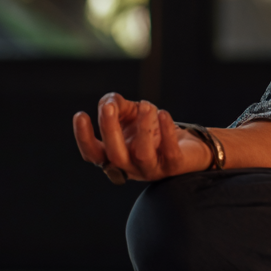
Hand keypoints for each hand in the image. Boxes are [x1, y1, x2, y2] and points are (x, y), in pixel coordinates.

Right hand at [73, 93, 211, 181]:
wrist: (190, 147)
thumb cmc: (155, 131)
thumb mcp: (132, 115)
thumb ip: (116, 106)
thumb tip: (108, 100)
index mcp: (115, 158)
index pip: (93, 153)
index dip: (84, 137)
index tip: (80, 114)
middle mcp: (131, 167)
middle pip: (115, 155)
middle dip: (109, 129)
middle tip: (108, 106)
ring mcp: (152, 169)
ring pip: (142, 154)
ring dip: (142, 128)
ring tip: (146, 105)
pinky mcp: (175, 166)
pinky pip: (169, 151)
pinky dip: (166, 132)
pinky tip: (163, 113)